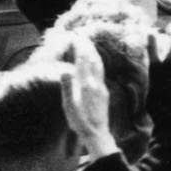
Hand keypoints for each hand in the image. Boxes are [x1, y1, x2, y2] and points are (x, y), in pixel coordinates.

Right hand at [60, 39, 116, 158]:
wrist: (97, 133)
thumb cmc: (80, 121)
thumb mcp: (69, 106)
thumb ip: (68, 87)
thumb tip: (66, 70)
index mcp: (86, 85)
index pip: (82, 62)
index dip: (79, 50)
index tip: (75, 38)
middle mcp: (96, 84)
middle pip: (92, 61)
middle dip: (87, 48)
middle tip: (82, 37)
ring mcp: (102, 88)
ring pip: (99, 66)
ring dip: (94, 54)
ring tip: (89, 45)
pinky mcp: (104, 93)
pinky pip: (101, 73)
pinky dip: (97, 64)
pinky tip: (97, 64)